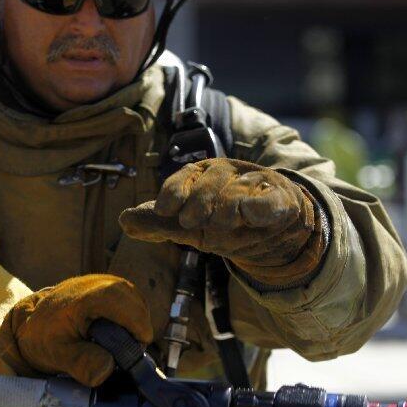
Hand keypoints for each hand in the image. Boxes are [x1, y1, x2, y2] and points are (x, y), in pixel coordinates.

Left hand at [0, 275, 152, 386]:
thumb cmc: (44, 337)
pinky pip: (130, 299)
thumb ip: (82, 363)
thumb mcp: (58, 355)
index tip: (132, 353)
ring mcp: (105, 280)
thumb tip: (107, 369)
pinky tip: (116, 331)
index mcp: (90, 297)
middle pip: (138, 306)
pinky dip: (129, 316)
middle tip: (124, 352)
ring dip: (134, 323)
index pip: (133, 311)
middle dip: (137, 330)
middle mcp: (101, 282)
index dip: (139, 333)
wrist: (32, 320)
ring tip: (119, 343)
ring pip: (137, 301)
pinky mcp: (107, 284)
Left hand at [118, 158, 325, 285]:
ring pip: (241, 189)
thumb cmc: (225, 222)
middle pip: (213, 178)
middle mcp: (231, 173)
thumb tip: (123, 220)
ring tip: (219, 228)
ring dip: (227, 207)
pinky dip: (262, 206)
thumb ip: (158, 224)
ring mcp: (258, 185)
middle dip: (200, 200)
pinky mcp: (282, 201)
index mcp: (205, 174)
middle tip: (190, 224)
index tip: (165, 211)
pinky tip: (251, 215)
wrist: (272, 232)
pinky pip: (273, 199)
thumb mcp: (189, 226)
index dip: (175, 190)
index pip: (187, 174)